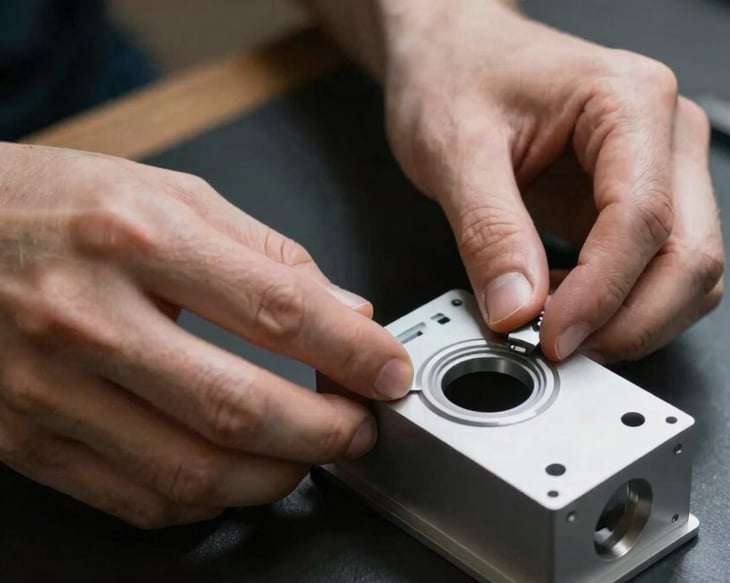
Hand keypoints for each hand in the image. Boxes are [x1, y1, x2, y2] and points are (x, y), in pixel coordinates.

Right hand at [0, 143, 412, 526]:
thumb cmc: (54, 204)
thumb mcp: (169, 195)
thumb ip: (266, 253)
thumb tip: (344, 311)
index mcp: (136, 238)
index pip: (279, 309)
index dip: (354, 351)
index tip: (390, 371)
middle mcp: (89, 318)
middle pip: (240, 405)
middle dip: (326, 430)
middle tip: (361, 426)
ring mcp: (50, 389)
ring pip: (193, 471)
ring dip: (275, 475)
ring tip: (308, 453)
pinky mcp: (28, 440)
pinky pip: (136, 498)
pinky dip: (205, 500)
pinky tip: (234, 473)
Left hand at [380, 0, 723, 361]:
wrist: (452, 51)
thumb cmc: (456, 72)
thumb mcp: (453, 149)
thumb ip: (489, 231)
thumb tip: (518, 309)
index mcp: (629, 103)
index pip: (643, 220)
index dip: (601, 295)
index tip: (552, 337)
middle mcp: (663, 135)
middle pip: (690, 256)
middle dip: (631, 321)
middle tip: (561, 349)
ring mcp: (658, 170)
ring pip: (686, 272)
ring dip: (630, 319)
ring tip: (555, 327)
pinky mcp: (637, 201)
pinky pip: (652, 271)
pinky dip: (617, 305)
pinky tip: (561, 304)